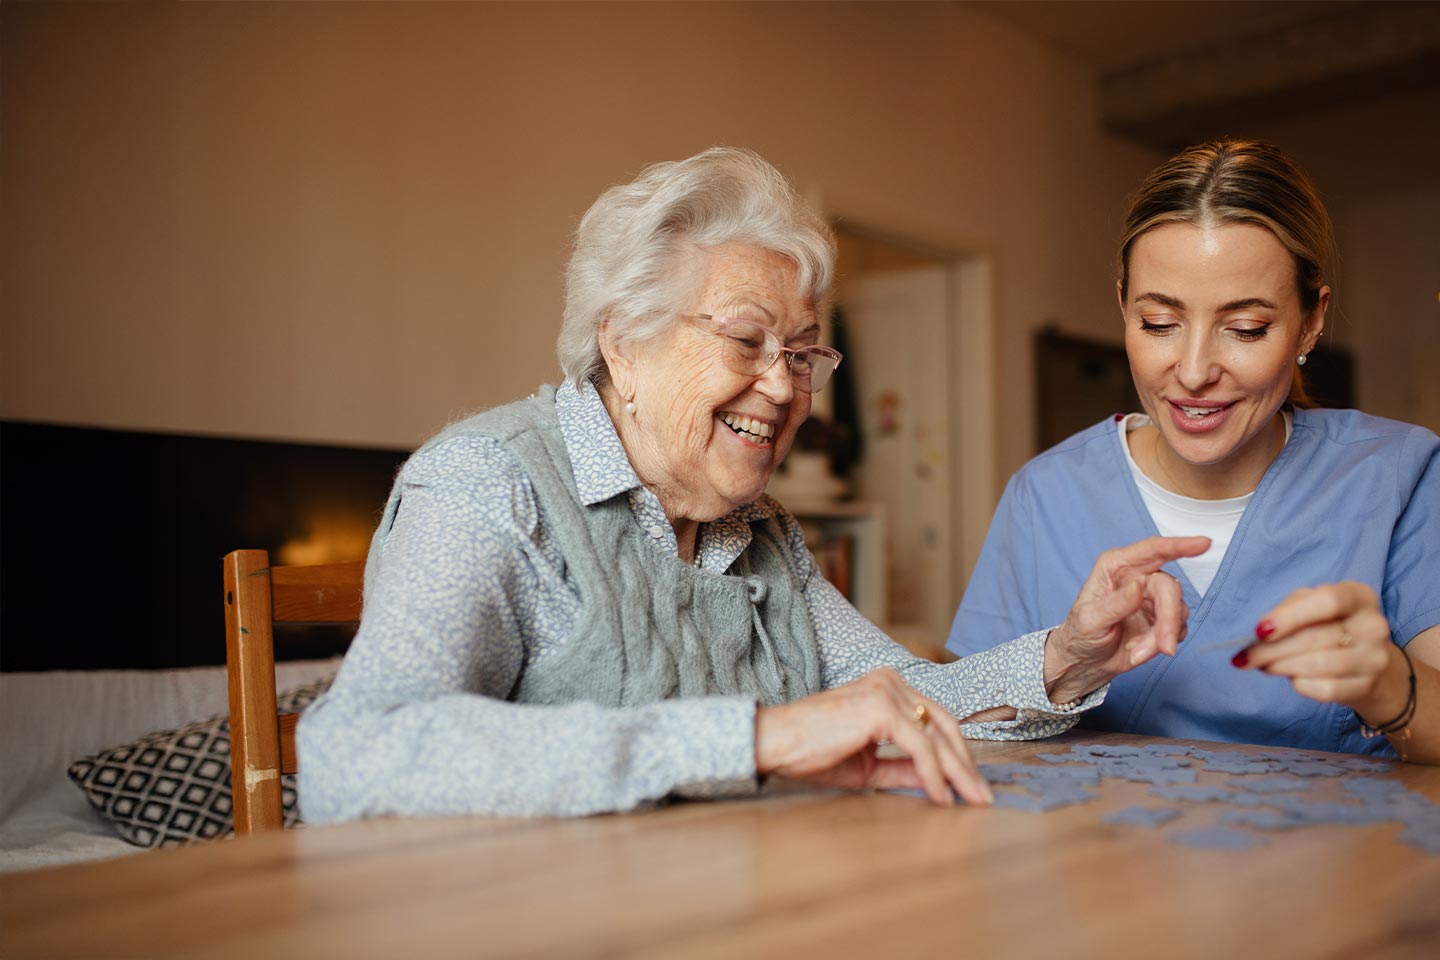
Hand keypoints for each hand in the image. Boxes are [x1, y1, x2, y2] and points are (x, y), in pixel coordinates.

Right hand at [754, 668, 993, 806]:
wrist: (775, 743)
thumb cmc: (810, 751)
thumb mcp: (868, 765)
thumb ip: (903, 768)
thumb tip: (938, 781)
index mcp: (888, 685)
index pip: (936, 719)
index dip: (956, 752)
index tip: (970, 783)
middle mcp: (891, 681)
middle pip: (944, 726)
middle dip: (966, 765)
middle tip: (982, 797)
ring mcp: (887, 691)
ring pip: (937, 738)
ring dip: (958, 774)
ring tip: (971, 801)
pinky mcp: (881, 709)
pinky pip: (920, 748)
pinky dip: (935, 776)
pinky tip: (942, 797)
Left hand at [1044, 536, 1209, 702]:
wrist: (1087, 661)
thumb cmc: (1081, 634)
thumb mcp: (1090, 620)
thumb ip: (1116, 603)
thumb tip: (1139, 585)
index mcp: (1117, 567)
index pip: (1152, 550)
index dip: (1179, 545)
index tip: (1203, 543)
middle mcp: (1139, 577)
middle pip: (1169, 588)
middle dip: (1169, 619)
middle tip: (1165, 647)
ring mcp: (1153, 599)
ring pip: (1178, 610)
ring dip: (1163, 636)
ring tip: (1138, 652)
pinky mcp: (1163, 619)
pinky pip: (1178, 628)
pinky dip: (1163, 643)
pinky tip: (1141, 650)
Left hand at [1237, 582, 1402, 719]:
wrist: (1367, 663)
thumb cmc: (1329, 626)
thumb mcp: (1310, 606)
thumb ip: (1287, 611)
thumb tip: (1260, 633)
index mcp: (1358, 596)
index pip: (1328, 601)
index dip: (1290, 616)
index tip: (1259, 631)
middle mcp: (1373, 626)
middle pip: (1316, 637)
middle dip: (1272, 649)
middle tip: (1247, 657)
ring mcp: (1375, 658)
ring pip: (1320, 665)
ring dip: (1282, 667)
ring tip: (1265, 666)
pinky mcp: (1367, 686)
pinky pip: (1326, 689)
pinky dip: (1301, 685)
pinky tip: (1293, 679)